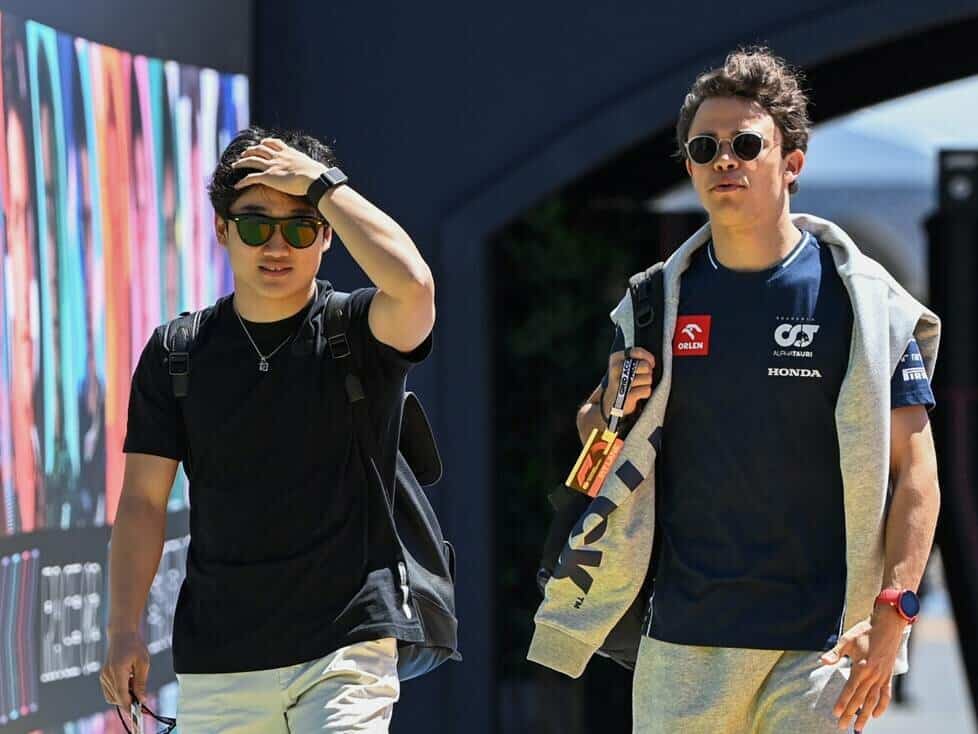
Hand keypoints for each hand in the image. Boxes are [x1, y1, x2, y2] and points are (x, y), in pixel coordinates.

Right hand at [100, 630, 149, 705]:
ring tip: (135, 685)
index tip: (137, 713)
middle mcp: (107, 675)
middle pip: (116, 698)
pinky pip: (110, 691)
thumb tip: (142, 699)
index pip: (121, 695)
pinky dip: (119, 693)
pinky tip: (128, 683)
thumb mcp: (143, 663)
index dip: (129, 706)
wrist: (122, 635)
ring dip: (123, 697)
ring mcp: (103, 676)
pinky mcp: (103, 676)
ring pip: (112, 697)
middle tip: (141, 699)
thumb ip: (141, 682)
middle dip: (128, 702)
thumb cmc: (135, 646)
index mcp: (117, 670)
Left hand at [231, 137, 327, 197]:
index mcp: (289, 152)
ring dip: (241, 162)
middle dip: (250, 150)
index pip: (274, 143)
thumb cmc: (319, 176)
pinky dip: (242, 181)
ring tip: (235, 165)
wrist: (315, 179)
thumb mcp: (315, 167)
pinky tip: (237, 185)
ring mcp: (272, 165)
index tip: (262, 143)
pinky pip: (251, 178)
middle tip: (245, 153)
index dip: (266, 142)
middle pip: (260, 149)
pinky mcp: (268, 176)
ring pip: (251, 160)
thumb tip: (324, 175)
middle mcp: (279, 156)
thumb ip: (312, 169)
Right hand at [602, 347, 655, 420]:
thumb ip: (635, 358)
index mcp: (615, 358)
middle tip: (641, 377)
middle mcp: (616, 369)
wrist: (611, 402)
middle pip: (645, 366)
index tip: (650, 364)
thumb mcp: (623, 365)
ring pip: (648, 378)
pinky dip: (646, 393)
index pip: (637, 351)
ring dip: (647, 383)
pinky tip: (638, 394)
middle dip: (648, 373)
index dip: (648, 358)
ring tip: (638, 386)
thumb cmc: (623, 380)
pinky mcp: (626, 396)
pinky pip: (647, 390)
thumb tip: (651, 362)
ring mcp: (620, 383)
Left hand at [820, 610, 905, 730]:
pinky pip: (886, 695)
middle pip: (860, 699)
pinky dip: (882, 706)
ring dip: (866, 715)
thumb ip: (835, 653)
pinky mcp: (888, 676)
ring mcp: (882, 677)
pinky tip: (876, 716)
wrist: (887, 626)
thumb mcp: (846, 640)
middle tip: (843, 726)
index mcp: (861, 667)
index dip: (843, 703)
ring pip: (873, 701)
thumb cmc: (864, 631)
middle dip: (851, 714)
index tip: (836, 714)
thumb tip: (822, 662)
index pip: (850, 690)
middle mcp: (873, 675)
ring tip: (859, 727)